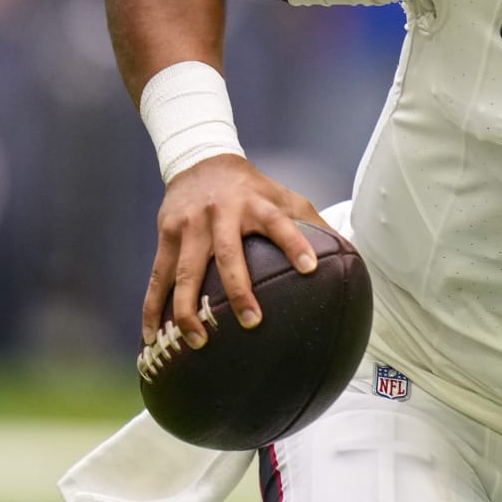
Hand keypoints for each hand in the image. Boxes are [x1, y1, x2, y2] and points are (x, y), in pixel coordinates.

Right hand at [144, 153, 323, 350]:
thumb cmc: (252, 188)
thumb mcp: (283, 195)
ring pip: (187, 272)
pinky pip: (158, 277)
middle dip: (238, 290)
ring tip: (198, 341)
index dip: (296, 244)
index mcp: (257, 204)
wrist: (199, 161)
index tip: (311, 269)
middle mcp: (222, 214)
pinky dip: (152, 309)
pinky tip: (154, 338)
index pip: (281, 223)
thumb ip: (312, 222)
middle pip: (228, 255)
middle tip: (251, 322)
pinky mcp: (166, 236)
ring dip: (189, 309)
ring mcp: (190, 226)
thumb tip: (348, 253)